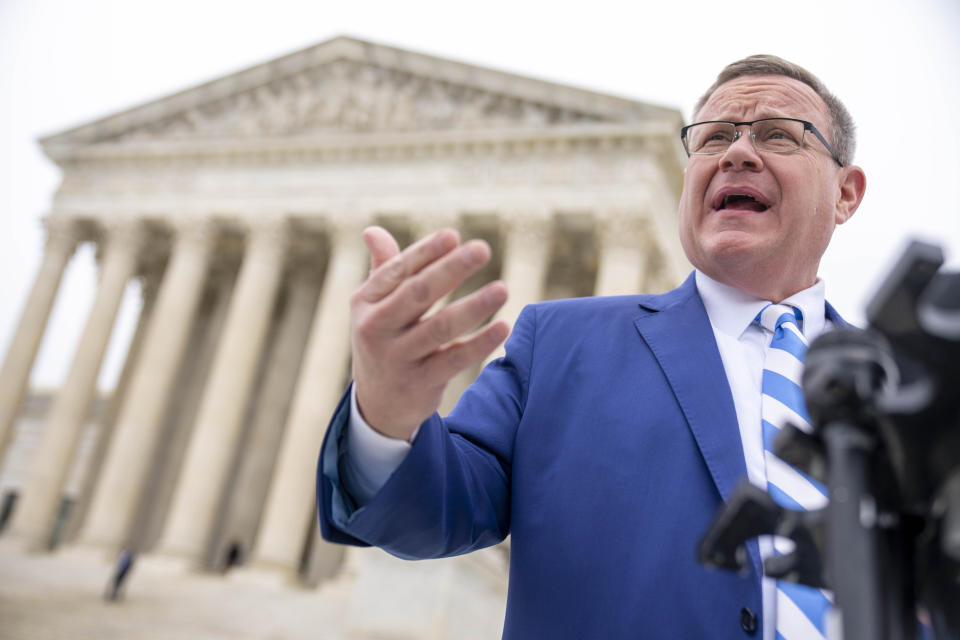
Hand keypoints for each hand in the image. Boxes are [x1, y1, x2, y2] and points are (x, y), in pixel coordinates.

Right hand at [351, 226, 509, 439]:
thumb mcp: (374, 307)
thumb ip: (383, 269)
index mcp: (366, 302)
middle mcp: (376, 328)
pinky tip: (503, 326)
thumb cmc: (384, 339)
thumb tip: (372, 230)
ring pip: (439, 328)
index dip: (426, 253)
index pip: (398, 271)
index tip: (454, 236)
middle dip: (451, 270)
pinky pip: (455, 360)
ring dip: (473, 307)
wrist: (377, 404)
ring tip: (502, 289)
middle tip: (482, 249)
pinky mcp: (420, 383)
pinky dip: (480, 344)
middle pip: (418, 294)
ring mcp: (398, 357)